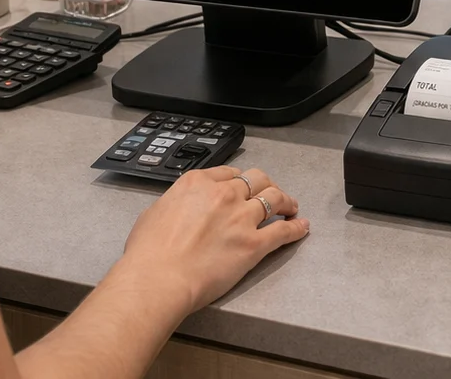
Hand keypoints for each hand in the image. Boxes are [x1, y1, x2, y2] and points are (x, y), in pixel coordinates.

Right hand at [114, 165, 307, 319]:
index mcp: (198, 183)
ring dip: (286, 200)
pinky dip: (296, 228)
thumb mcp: (154, 213)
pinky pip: (282, 231)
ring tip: (291, 206)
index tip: (244, 185)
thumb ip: (175, 204)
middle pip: (256, 179)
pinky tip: (302, 227)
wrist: (158, 277)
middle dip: (266, 184)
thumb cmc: (148, 252)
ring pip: (274, 198)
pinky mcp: (254, 244)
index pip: (229, 172)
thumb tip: (180, 210)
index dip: (240, 179)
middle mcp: (224, 194)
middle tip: (270, 192)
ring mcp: (241, 217)